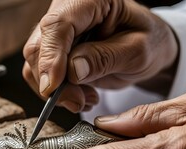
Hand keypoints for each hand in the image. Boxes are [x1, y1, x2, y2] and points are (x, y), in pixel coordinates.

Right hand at [23, 0, 177, 112]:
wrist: (149, 48)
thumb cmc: (150, 42)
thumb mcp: (138, 51)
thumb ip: (105, 58)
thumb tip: (72, 71)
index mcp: (91, 0)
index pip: (58, 24)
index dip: (51, 56)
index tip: (53, 87)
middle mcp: (67, 11)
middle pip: (39, 45)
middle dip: (52, 80)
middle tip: (78, 102)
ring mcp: (58, 32)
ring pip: (35, 62)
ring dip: (55, 89)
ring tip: (85, 99)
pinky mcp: (54, 51)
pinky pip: (40, 73)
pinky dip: (56, 91)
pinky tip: (81, 96)